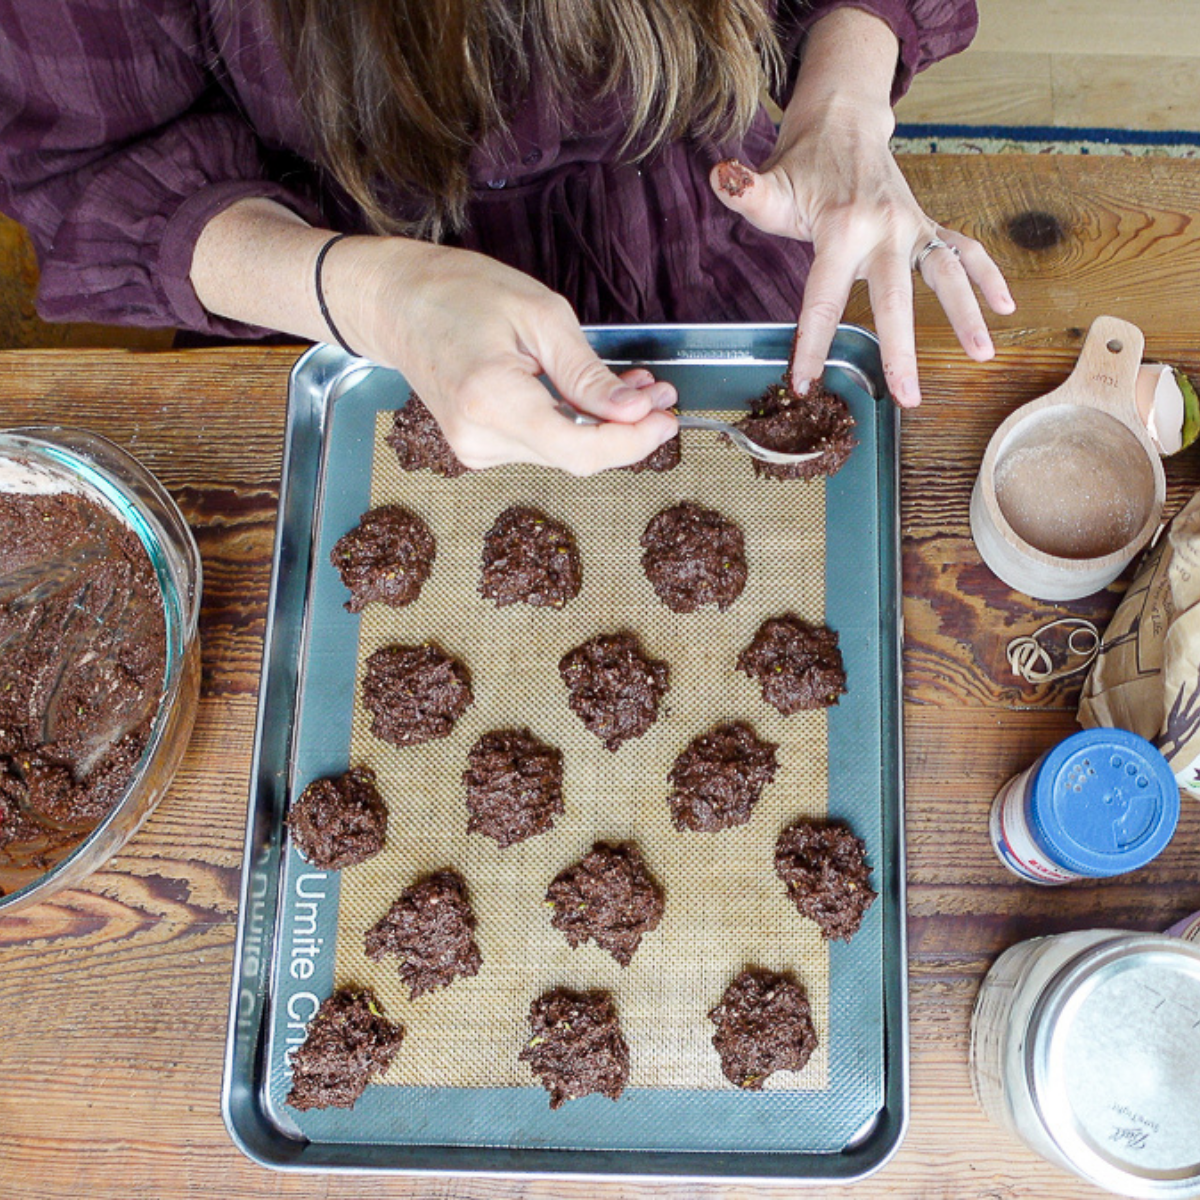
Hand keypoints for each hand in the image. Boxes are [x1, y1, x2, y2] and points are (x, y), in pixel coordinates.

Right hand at [334, 239, 678, 470]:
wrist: (395, 303)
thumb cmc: (459, 293)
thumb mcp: (539, 315)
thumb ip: (587, 373)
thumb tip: (633, 412)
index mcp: (492, 401)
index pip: (578, 449)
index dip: (630, 442)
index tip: (666, 420)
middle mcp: (479, 438)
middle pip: (575, 456)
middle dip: (626, 430)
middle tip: (662, 394)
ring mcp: (475, 449)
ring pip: (562, 453)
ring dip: (604, 425)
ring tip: (635, 386)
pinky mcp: (478, 447)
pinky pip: (542, 444)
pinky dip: (575, 424)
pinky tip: (593, 397)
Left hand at [709, 13, 1014, 406]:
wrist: (845, 119)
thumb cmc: (802, 164)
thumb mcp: (771, 183)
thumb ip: (746, 193)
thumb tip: (721, 177)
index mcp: (842, 228)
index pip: (824, 298)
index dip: (813, 344)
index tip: (805, 384)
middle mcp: (885, 229)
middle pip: (895, 298)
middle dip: (901, 350)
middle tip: (907, 398)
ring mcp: (912, 227)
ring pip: (946, 273)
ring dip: (966, 314)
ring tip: (981, 356)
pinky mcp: (927, 226)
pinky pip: (964, 251)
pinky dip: (987, 275)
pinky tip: (1005, 307)